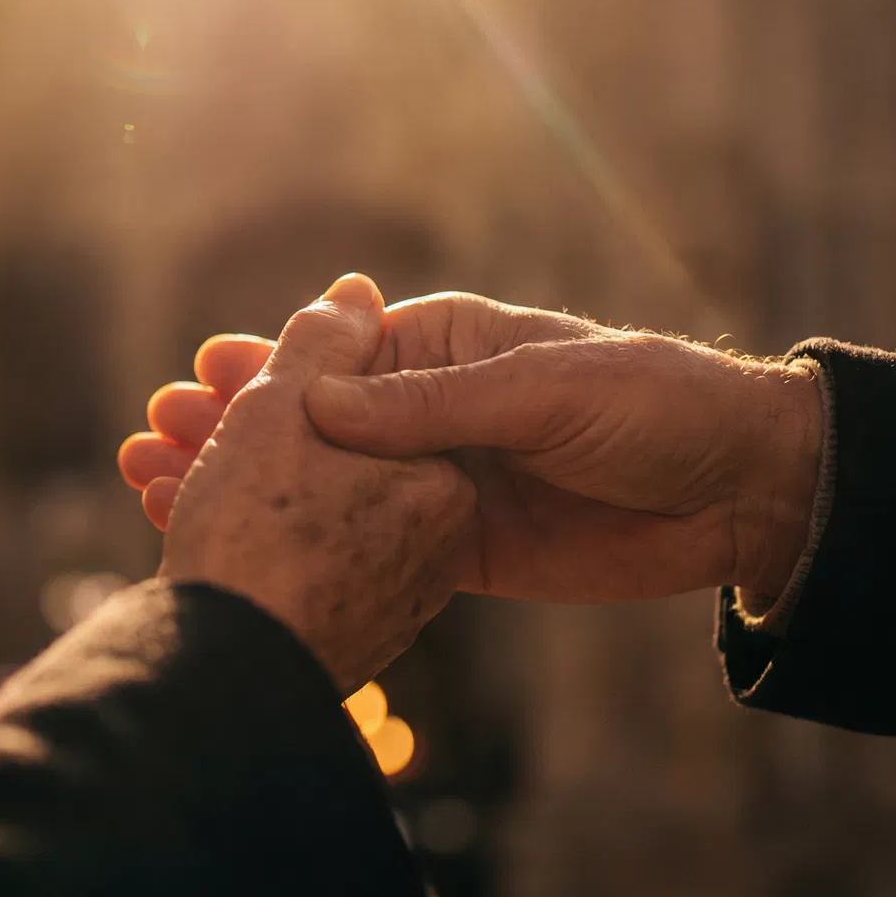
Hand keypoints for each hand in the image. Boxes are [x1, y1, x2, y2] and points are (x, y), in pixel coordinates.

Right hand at [124, 293, 822, 604]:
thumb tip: (318, 405)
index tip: (195, 381)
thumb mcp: (544, 389)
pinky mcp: (453, 547)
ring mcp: (438, 482)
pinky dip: (305, 545)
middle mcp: (432, 411)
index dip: (262, 370)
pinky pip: (365, 543)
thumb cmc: (654, 406)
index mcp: (450, 346)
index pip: (333, 357)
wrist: (743, 495)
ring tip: (163, 496)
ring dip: (251, 489)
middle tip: (152, 443)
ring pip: (324, 486)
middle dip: (233, 430)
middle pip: (311, 423)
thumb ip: (435, 405)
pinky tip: (247, 550)